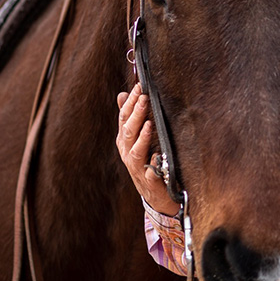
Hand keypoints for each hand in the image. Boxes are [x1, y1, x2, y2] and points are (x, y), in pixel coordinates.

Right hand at [115, 83, 178, 216]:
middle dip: (135, 114)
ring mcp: (137, 168)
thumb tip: (122, 94)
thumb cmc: (147, 161)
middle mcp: (128, 153)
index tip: (140, 86)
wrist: (156, 194)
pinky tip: (157, 156)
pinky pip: (150, 174)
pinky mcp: (150, 182)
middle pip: (128, 131)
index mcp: (125, 141)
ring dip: (142, 137)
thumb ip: (130, 117)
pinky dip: (153, 165)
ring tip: (148, 124)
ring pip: (135, 151)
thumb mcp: (136, 139)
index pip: (124, 118)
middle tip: (145, 97)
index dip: (130, 102)